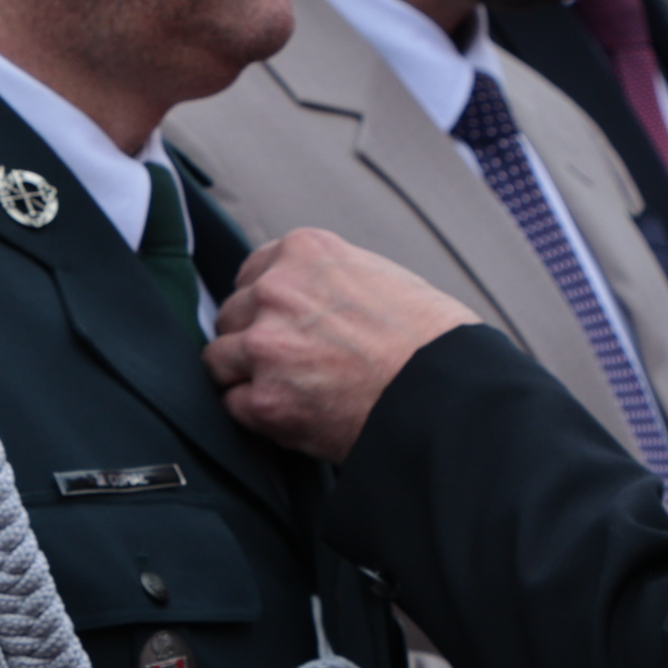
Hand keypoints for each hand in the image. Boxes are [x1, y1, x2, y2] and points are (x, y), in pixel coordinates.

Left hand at [203, 232, 483, 462]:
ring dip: (246, 376)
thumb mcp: (375, 275)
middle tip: (292, 365)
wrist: (449, 391)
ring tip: (290, 391)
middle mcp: (276, 291)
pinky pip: (233, 405)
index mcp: (302, 251)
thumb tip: (294, 299)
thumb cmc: (428, 339)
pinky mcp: (264, 399)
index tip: (285, 326)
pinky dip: (257, 415)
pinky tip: (293, 415)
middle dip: (254, 340)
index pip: (252, 275)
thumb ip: (323, 280)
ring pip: (219, 359)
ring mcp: (265, 346)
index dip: (266, 307)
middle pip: (231, 316)